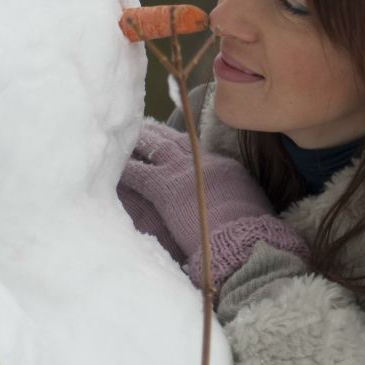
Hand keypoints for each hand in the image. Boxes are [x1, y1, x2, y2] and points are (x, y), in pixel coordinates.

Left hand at [120, 120, 308, 287]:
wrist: (242, 239)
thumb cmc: (250, 233)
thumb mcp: (250, 206)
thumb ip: (237, 197)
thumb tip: (236, 204)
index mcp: (224, 167)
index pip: (199, 150)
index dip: (182, 144)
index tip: (173, 139)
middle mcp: (201, 163)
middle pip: (175, 141)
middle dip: (159, 133)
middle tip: (145, 126)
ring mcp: (181, 173)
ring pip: (155, 148)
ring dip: (140, 141)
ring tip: (126, 136)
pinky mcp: (164, 188)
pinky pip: (139, 173)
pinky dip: (126, 168)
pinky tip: (114, 166)